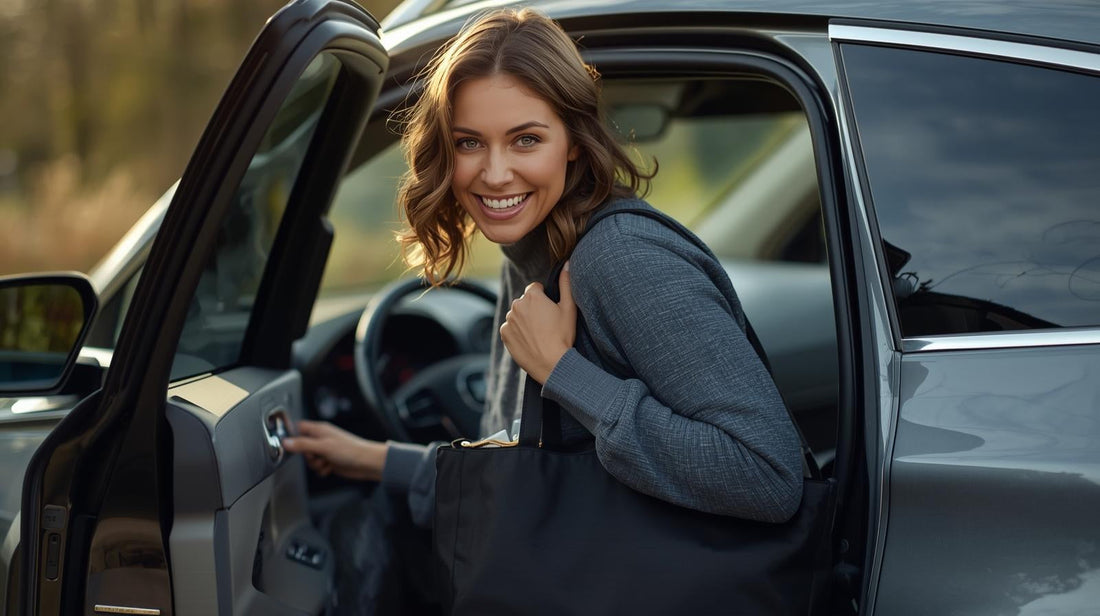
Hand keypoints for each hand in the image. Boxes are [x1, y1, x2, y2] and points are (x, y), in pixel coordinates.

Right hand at [281, 420, 387, 481]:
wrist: (366, 463)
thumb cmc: (350, 450)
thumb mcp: (323, 446)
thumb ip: (303, 444)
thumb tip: (286, 443)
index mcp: (319, 430)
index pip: (298, 428)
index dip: (293, 436)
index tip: (292, 446)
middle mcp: (322, 439)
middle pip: (302, 447)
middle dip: (307, 456)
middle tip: (317, 456)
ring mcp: (326, 450)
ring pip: (310, 459)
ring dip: (316, 464)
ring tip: (326, 462)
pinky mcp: (330, 461)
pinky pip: (318, 467)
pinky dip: (322, 470)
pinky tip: (330, 468)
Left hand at [499, 263, 575, 383]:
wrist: (552, 363)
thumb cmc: (563, 335)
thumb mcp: (569, 308)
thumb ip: (566, 283)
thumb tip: (567, 264)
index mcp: (532, 296)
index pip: (535, 288)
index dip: (544, 298)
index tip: (550, 311)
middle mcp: (517, 305)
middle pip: (525, 301)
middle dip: (533, 309)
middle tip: (546, 324)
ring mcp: (509, 320)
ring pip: (517, 314)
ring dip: (524, 320)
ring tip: (538, 334)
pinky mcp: (504, 334)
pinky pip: (510, 328)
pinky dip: (517, 332)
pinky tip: (529, 340)